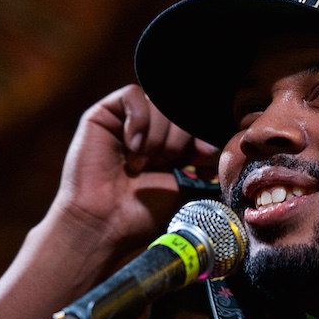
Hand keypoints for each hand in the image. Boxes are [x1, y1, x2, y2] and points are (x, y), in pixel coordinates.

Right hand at [49, 84, 219, 253]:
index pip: (193, 121)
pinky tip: (132, 147)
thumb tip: (215, 145)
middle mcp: (149, 132)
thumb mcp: (186, 185)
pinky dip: (138, 121)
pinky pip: (132, 95)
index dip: (201, 134)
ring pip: (159, 102)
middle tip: (164, 164)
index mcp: (171, 147)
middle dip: (179, 138)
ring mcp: (126, 122)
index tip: (202, 155)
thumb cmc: (143, 212)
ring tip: (142, 163)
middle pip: (179, 109)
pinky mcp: (103, 115)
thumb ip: (202, 163)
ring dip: (158, 135)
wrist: (107, 223)